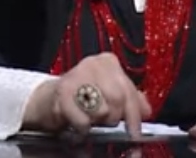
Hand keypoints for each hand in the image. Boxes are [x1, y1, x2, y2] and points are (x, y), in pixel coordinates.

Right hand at [23, 52, 150, 136]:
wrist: (49, 99)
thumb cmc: (82, 96)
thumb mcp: (108, 93)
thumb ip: (130, 99)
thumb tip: (146, 111)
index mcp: (108, 62)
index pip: (129, 90)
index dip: (134, 116)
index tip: (135, 133)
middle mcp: (93, 64)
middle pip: (118, 99)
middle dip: (114, 117)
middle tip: (105, 122)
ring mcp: (76, 76)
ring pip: (102, 110)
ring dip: (97, 121)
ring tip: (90, 117)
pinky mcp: (62, 92)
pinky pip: (83, 120)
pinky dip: (83, 127)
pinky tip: (78, 122)